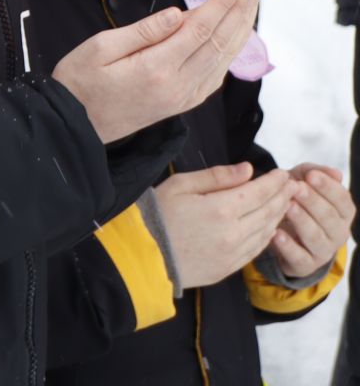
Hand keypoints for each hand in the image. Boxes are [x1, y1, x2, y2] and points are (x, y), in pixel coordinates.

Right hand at [52, 0, 266, 142]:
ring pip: (225, 57)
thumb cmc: (79, 82)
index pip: (200, 30)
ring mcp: (185, 96)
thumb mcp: (98, 49)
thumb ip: (141, 31)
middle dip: (243, 7)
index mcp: (156, 69)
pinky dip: (232, 48)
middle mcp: (180, 85)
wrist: (75, 128)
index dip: (223, 4)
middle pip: (221, 41)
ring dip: (243, 24)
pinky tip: (237, 32)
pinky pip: (218, 72)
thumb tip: (179, 13)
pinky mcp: (184, 102)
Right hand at [152, 163, 297, 287]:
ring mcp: (234, 252)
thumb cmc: (157, 215)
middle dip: (283, 196)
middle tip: (293, 184)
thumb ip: (217, 176)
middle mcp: (234, 232)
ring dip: (279, 215)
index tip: (283, 173)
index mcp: (220, 208)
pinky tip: (270, 226)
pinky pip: (257, 249)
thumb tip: (247, 169)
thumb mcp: (180, 185)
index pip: (259, 192)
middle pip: (268, 211)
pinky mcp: (230, 267)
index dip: (274, 181)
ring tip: (285, 202)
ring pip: (267, 231)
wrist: (144, 255)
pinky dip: (268, 234)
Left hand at [271, 163, 354, 279]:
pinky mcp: (305, 265)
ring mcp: (323, 251)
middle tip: (297, 188)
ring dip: (302, 221)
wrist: (283, 233)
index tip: (310, 175)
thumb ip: (314, 173)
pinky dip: (288, 246)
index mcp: (342, 213)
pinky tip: (275, 233)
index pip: (342, 200)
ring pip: (316, 237)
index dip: (327, 187)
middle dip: (313, 202)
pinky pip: (299, 257)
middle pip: (330, 218)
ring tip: (287, 206)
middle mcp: (338, 233)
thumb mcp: (301, 182)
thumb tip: (336, 173)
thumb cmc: (295, 201)